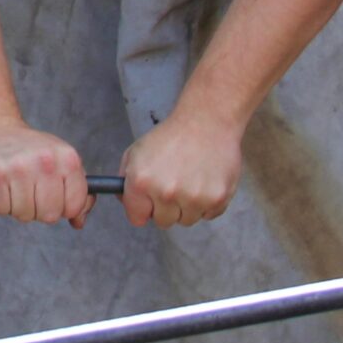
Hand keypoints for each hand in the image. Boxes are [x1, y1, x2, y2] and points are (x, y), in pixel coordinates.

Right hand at [0, 121, 91, 226]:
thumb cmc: (29, 150)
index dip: (64, 209)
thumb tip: (79, 222)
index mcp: (67, 157)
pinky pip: (0, 209)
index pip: (74, 206)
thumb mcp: (60, 161)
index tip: (54, 198)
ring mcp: (18, 167)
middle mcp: (45, 160)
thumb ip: (76, 191)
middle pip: (50, 215)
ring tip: (13, 184)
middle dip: (39, 210)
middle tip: (30, 190)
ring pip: (24, 215)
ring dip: (17, 206)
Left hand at [120, 109, 243, 228]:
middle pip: (163, 221)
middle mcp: (166, 192)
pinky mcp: (217, 199)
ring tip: (190, 179)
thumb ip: (125, 179)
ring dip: (187, 206)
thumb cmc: (172, 136)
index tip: (149, 202)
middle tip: (173, 184)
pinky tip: (205, 180)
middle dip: (166, 207)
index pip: (137, 218)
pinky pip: (208, 215)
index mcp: (142, 181)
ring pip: (187, 220)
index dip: (143, 209)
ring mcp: (193, 198)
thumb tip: (125, 201)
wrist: (207, 121)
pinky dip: (207, 203)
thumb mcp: (137, 152)